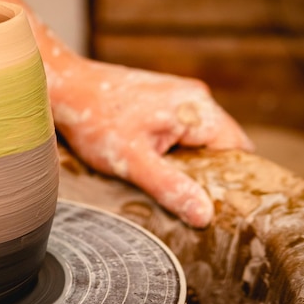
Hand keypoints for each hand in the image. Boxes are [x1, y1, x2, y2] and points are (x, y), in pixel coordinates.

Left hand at [49, 58, 253, 227]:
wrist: (65, 87)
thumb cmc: (94, 121)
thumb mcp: (132, 162)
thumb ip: (170, 188)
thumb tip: (206, 216)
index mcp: (196, 108)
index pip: (238, 150)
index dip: (231, 179)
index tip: (216, 204)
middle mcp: (194, 96)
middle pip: (222, 143)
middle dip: (208, 171)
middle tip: (187, 196)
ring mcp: (179, 94)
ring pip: (200, 137)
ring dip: (189, 159)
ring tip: (165, 177)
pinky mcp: (163, 97)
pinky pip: (183, 128)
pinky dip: (175, 147)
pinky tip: (154, 159)